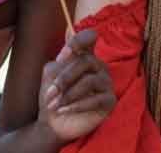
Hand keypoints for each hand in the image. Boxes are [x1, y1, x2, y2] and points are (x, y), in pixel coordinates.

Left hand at [38, 29, 115, 143]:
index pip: (89, 38)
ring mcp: (106, 83)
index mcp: (85, 55)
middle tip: (51, 92)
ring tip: (55, 104)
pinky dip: (76, 105)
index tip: (62, 57)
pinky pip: (95, 100)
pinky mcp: (109, 101)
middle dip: (64, 78)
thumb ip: (60, 61)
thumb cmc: (53, 95)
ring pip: (89, 81)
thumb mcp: (51, 74)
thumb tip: (68, 44)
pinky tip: (64, 110)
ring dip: (69, 94)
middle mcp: (98, 66)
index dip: (77, 42)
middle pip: (85, 61)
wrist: (53, 122)